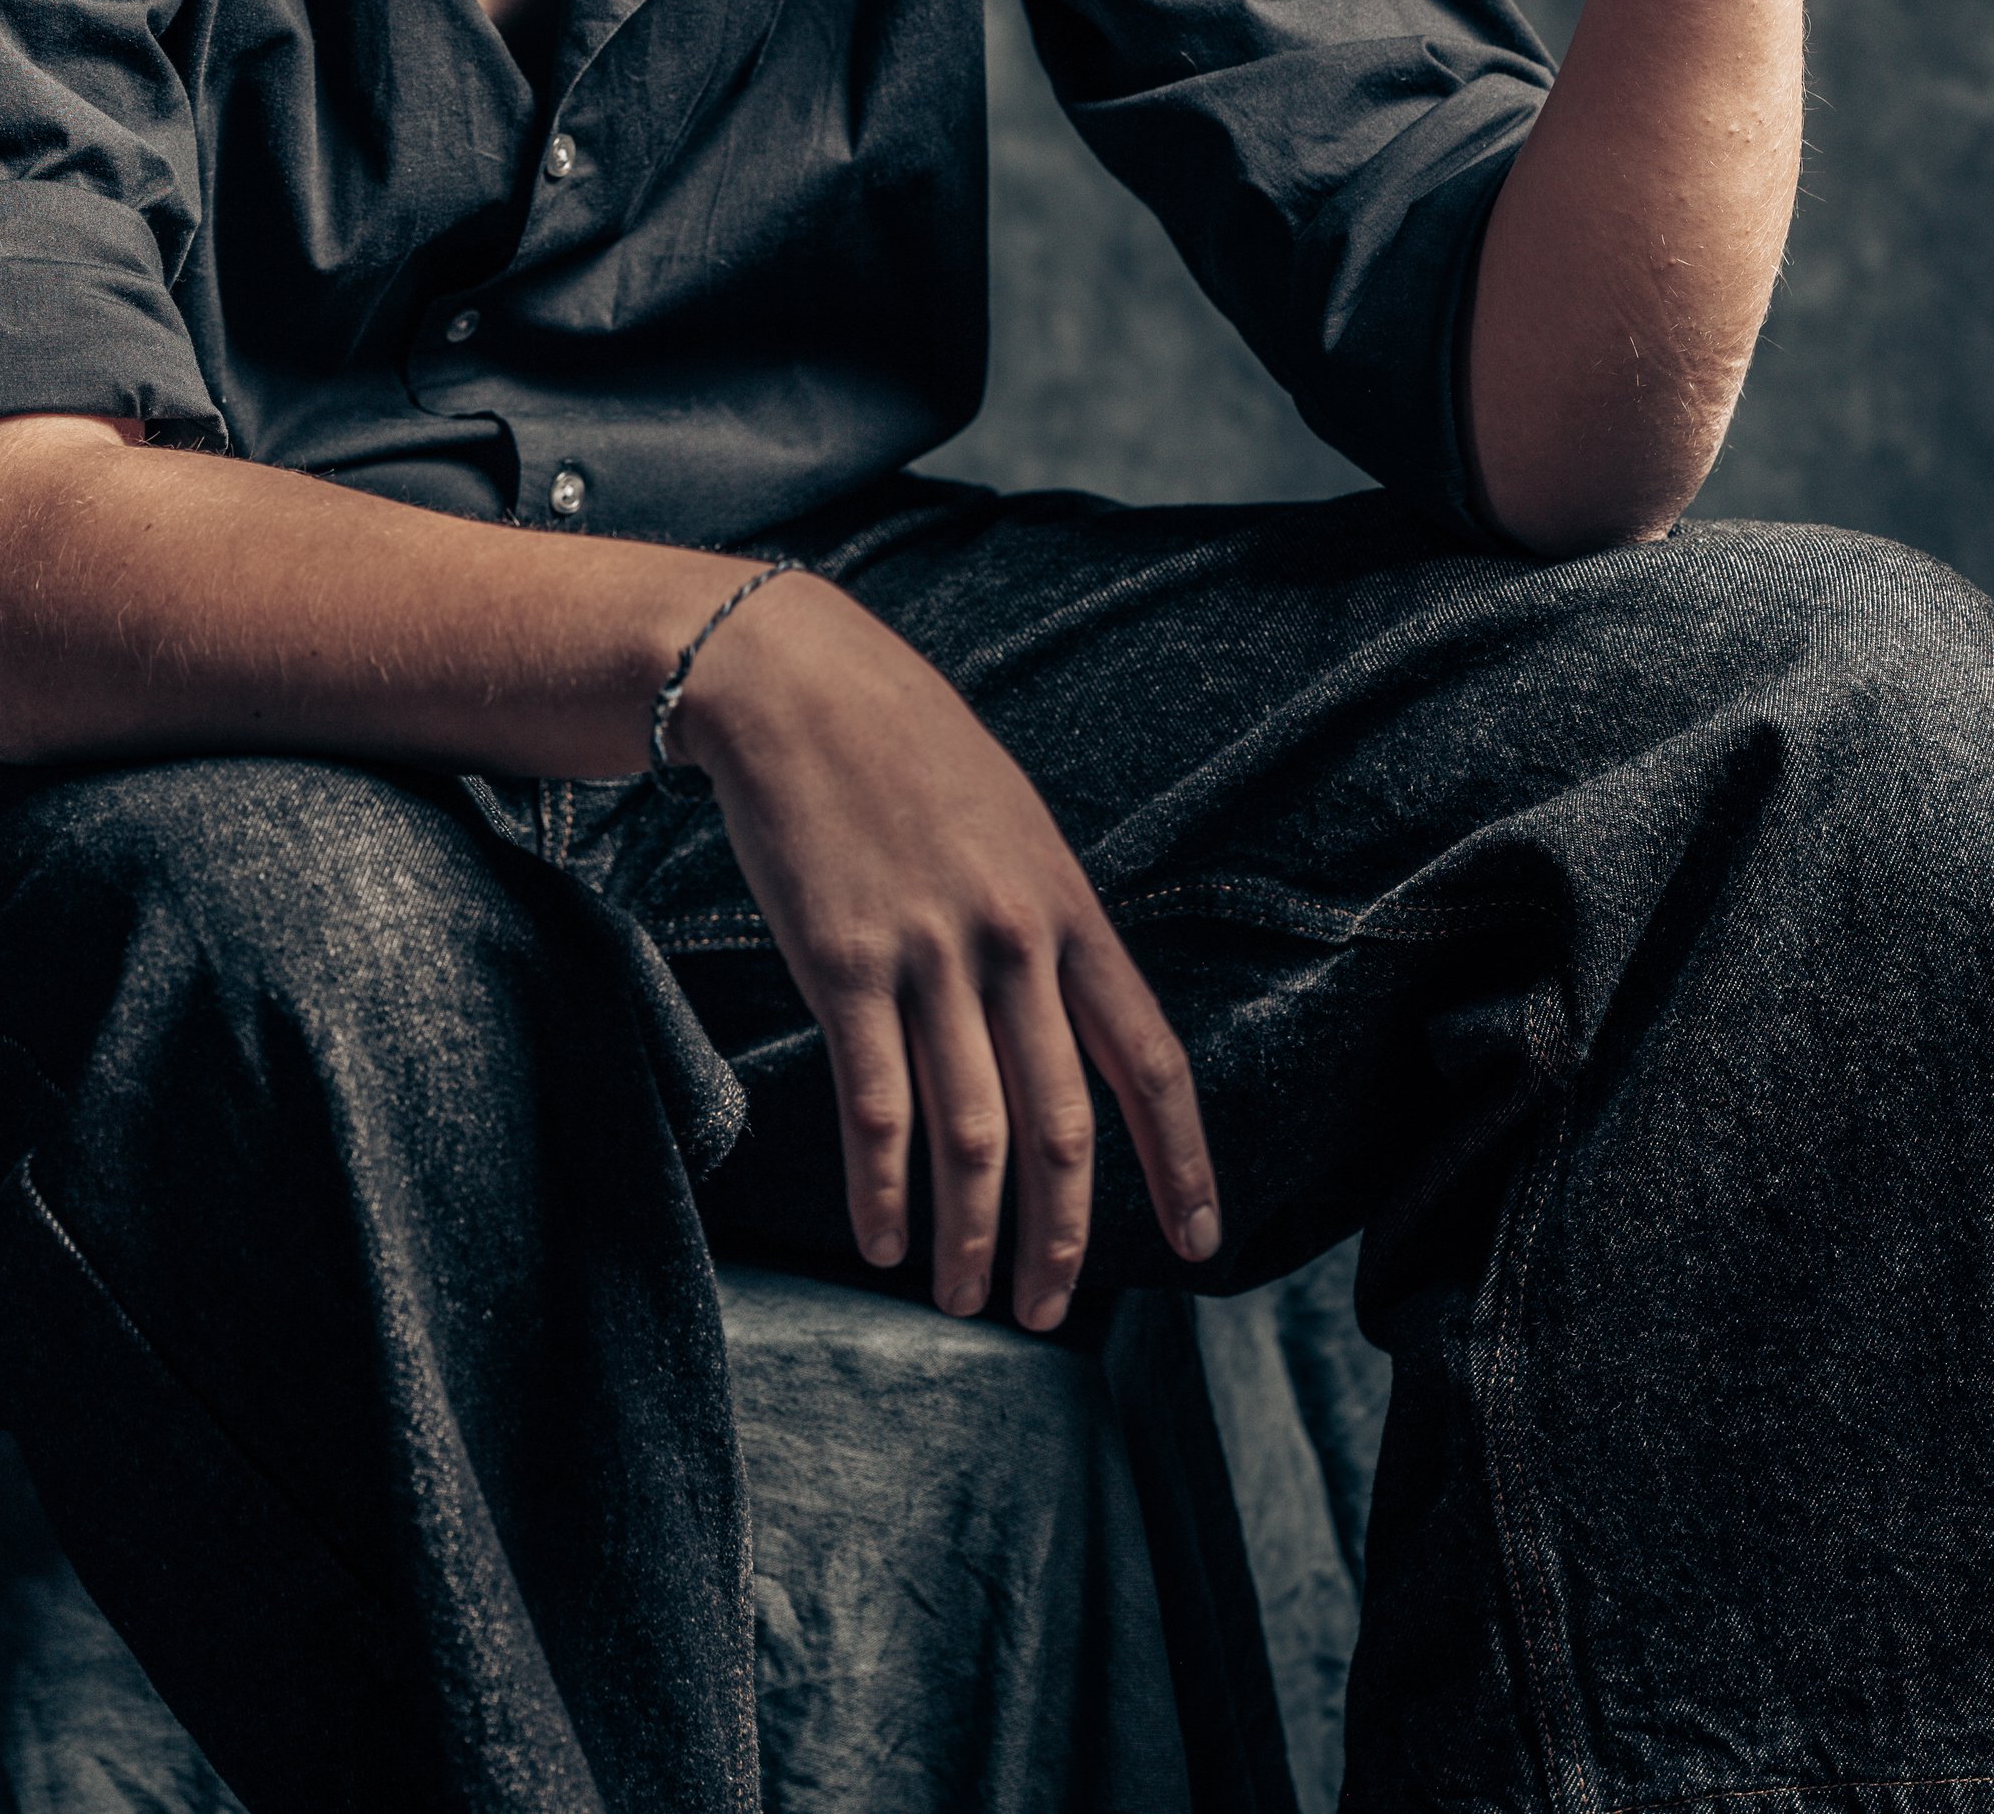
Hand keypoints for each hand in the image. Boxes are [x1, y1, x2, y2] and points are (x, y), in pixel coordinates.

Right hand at [673, 574, 1218, 1330]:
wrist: (795, 685)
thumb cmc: (904, 749)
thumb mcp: (1012, 823)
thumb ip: (1047, 922)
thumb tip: (1072, 1021)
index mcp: (1069, 908)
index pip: (1151, 1061)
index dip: (1181, 1165)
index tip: (1199, 1245)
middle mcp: (1014, 940)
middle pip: (1062, 1125)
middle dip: (1063, 1236)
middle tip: (1048, 1307)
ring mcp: (929, 955)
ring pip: (972, 1136)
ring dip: (971, 1238)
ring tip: (964, 1298)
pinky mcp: (843, 965)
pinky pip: (878, 1107)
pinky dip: (884, 1191)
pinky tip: (885, 1238)